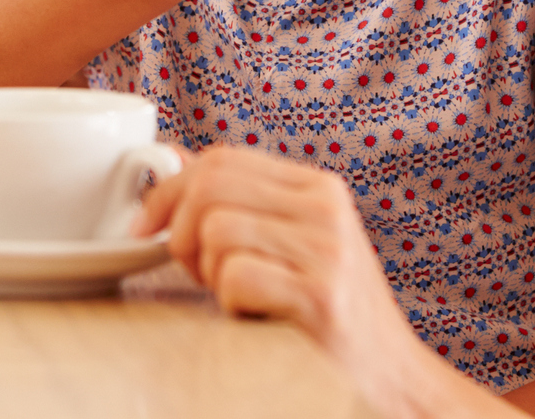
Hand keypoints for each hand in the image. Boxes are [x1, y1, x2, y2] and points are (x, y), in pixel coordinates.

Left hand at [138, 148, 464, 411]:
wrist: (390, 376)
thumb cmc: (326, 313)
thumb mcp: (289, 244)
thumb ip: (239, 204)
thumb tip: (168, 160)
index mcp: (317, 187)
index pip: (222, 159)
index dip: (169, 190)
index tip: (145, 226)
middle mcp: (326, 207)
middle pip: (212, 186)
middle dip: (181, 231)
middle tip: (196, 272)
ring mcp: (327, 250)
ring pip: (217, 230)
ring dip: (210, 274)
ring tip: (237, 296)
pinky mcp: (321, 296)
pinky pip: (236, 277)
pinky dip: (232, 305)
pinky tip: (256, 317)